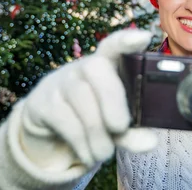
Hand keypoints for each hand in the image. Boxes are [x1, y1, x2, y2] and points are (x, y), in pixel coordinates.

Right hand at [19, 29, 157, 174]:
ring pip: (80, 97)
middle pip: (96, 67)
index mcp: (107, 65)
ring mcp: (59, 82)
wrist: (50, 130)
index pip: (114, 45)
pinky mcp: (41, 102)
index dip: (126, 39)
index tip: (144, 37)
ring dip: (97, 132)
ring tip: (104, 152)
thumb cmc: (93, 118)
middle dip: (111, 98)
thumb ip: (133, 131)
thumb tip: (150, 142)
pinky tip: (88, 155)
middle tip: (120, 127)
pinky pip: (64, 119)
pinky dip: (81, 143)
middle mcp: (82, 67)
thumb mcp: (115, 125)